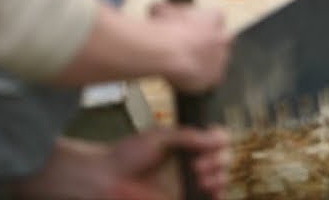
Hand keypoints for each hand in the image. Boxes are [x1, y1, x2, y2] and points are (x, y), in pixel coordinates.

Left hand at [104, 126, 229, 199]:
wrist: (105, 179)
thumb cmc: (127, 155)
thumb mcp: (159, 137)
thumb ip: (188, 136)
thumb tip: (216, 137)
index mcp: (187, 143)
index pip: (217, 139)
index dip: (220, 141)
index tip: (213, 143)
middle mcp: (191, 162)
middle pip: (224, 159)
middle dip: (219, 161)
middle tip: (198, 165)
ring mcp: (189, 182)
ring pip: (221, 179)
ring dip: (219, 178)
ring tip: (201, 179)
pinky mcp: (183, 198)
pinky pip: (208, 199)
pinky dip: (217, 196)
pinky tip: (213, 193)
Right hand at [150, 3, 230, 92]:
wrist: (168, 52)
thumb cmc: (165, 28)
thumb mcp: (161, 10)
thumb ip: (165, 10)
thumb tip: (157, 10)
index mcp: (215, 16)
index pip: (213, 19)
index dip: (198, 26)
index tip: (186, 30)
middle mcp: (224, 37)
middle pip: (217, 41)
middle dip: (204, 44)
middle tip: (185, 49)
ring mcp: (221, 59)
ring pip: (214, 61)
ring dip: (201, 63)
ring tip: (181, 65)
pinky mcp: (214, 78)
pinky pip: (207, 80)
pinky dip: (196, 80)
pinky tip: (181, 77)